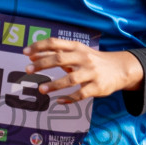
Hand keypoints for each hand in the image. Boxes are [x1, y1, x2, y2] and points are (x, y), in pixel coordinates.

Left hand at [25, 38, 142, 102]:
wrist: (120, 69)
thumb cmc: (92, 60)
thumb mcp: (77, 52)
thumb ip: (57, 53)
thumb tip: (32, 56)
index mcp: (77, 47)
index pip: (55, 43)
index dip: (39, 47)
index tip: (25, 53)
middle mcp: (84, 58)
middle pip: (60, 59)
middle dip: (42, 64)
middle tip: (28, 70)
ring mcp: (91, 73)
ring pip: (70, 79)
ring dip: (54, 85)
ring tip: (41, 89)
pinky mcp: (97, 87)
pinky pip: (81, 94)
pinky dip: (69, 98)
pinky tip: (59, 101)